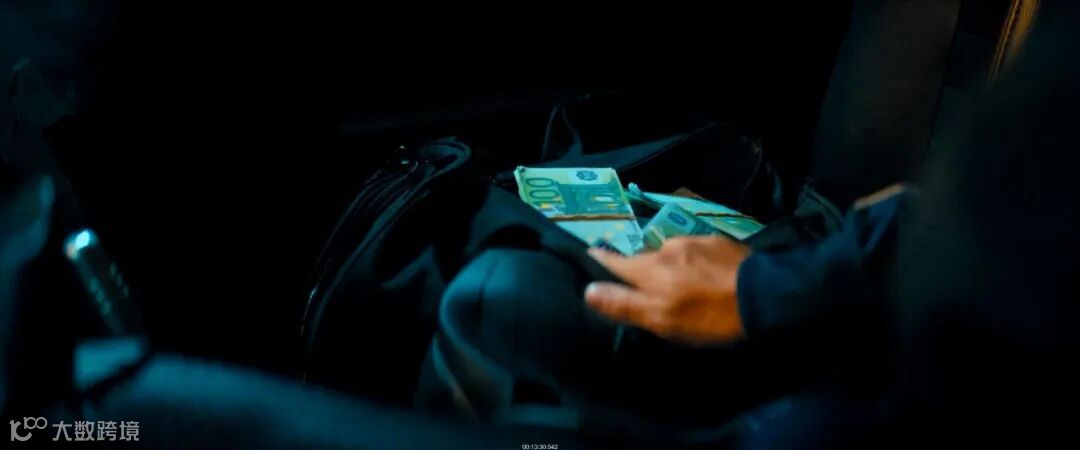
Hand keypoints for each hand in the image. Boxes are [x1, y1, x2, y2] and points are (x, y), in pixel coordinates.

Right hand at [584, 235, 749, 344]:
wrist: (764, 295)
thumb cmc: (708, 314)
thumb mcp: (663, 319)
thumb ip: (624, 304)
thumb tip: (588, 289)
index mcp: (649, 268)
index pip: (612, 261)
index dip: (599, 263)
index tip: (590, 260)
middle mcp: (665, 247)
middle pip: (644, 258)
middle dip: (642, 271)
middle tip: (651, 291)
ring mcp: (694, 241)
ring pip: (671, 254)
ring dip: (672, 267)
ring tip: (686, 286)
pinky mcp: (718, 242)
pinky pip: (696, 251)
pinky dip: (695, 263)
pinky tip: (709, 278)